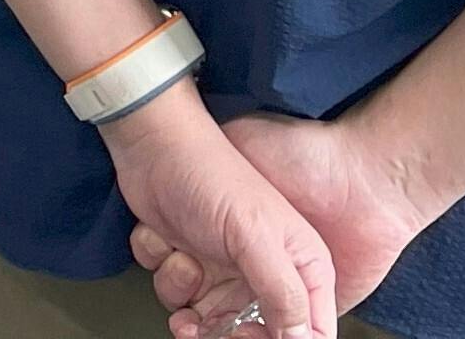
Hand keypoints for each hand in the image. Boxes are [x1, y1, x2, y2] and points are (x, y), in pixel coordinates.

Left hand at [101, 94, 336, 338]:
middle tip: (204, 321)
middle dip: (223, 331)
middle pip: (256, 331)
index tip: (249, 333)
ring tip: (182, 262)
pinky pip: (176, 295)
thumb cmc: (212, 176)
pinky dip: (163, 271)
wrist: (154, 143)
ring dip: (183, 296)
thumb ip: (283, 294)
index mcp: (301, 265)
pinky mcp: (191, 260)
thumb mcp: (255, 238)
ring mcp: (226, 267)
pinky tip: (166, 242)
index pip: (310, 329)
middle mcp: (266, 271)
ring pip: (208, 319)